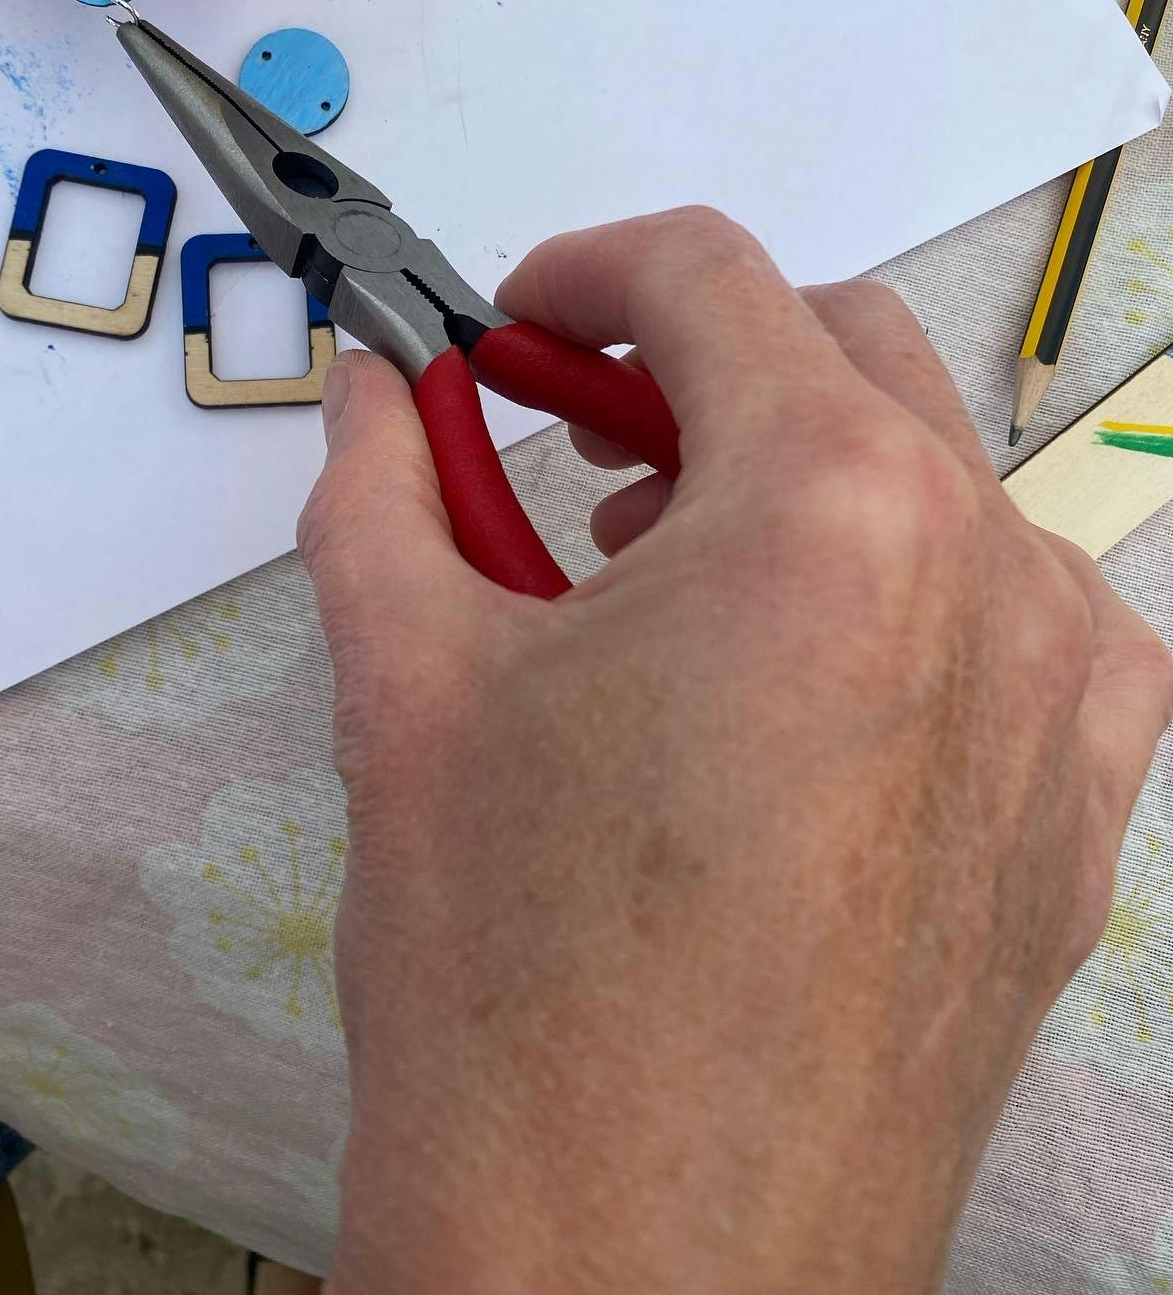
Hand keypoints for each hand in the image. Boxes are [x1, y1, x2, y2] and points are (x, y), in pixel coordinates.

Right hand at [297, 208, 1172, 1294]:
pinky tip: (803, 687)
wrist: (630, 1267)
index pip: (710, 274)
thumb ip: (384, 480)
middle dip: (692, 365)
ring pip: (931, 475)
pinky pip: (1024, 615)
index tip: (523, 324)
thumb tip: (383, 392)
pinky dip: (910, 588)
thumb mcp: (405, 680)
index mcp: (826, 507)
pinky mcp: (1079, 806)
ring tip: (669, 590)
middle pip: (836, 346)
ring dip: (795, 473)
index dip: (589, 269)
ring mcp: (1062, 695)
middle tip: (577, 452)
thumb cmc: (516, 987)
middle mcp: (983, 572)